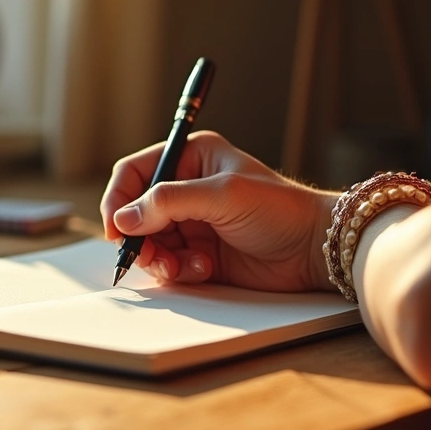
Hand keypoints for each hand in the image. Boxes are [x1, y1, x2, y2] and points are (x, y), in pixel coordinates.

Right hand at [100, 131, 336, 291]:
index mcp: (190, 158)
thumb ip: (168, 203)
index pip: (135, 173)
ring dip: (160, 258)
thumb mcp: (221, 196)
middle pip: (135, 213)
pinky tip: (205, 268)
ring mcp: (191, 223)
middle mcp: (186, 189)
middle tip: (152, 255)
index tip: (116, 228)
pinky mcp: (198, 253)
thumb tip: (123, 219)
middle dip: (140, 237)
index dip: (118, 199)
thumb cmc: (279, 210)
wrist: (314, 250)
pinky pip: (168, 264)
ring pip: (148, 243)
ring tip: (186, 265)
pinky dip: (179, 271)